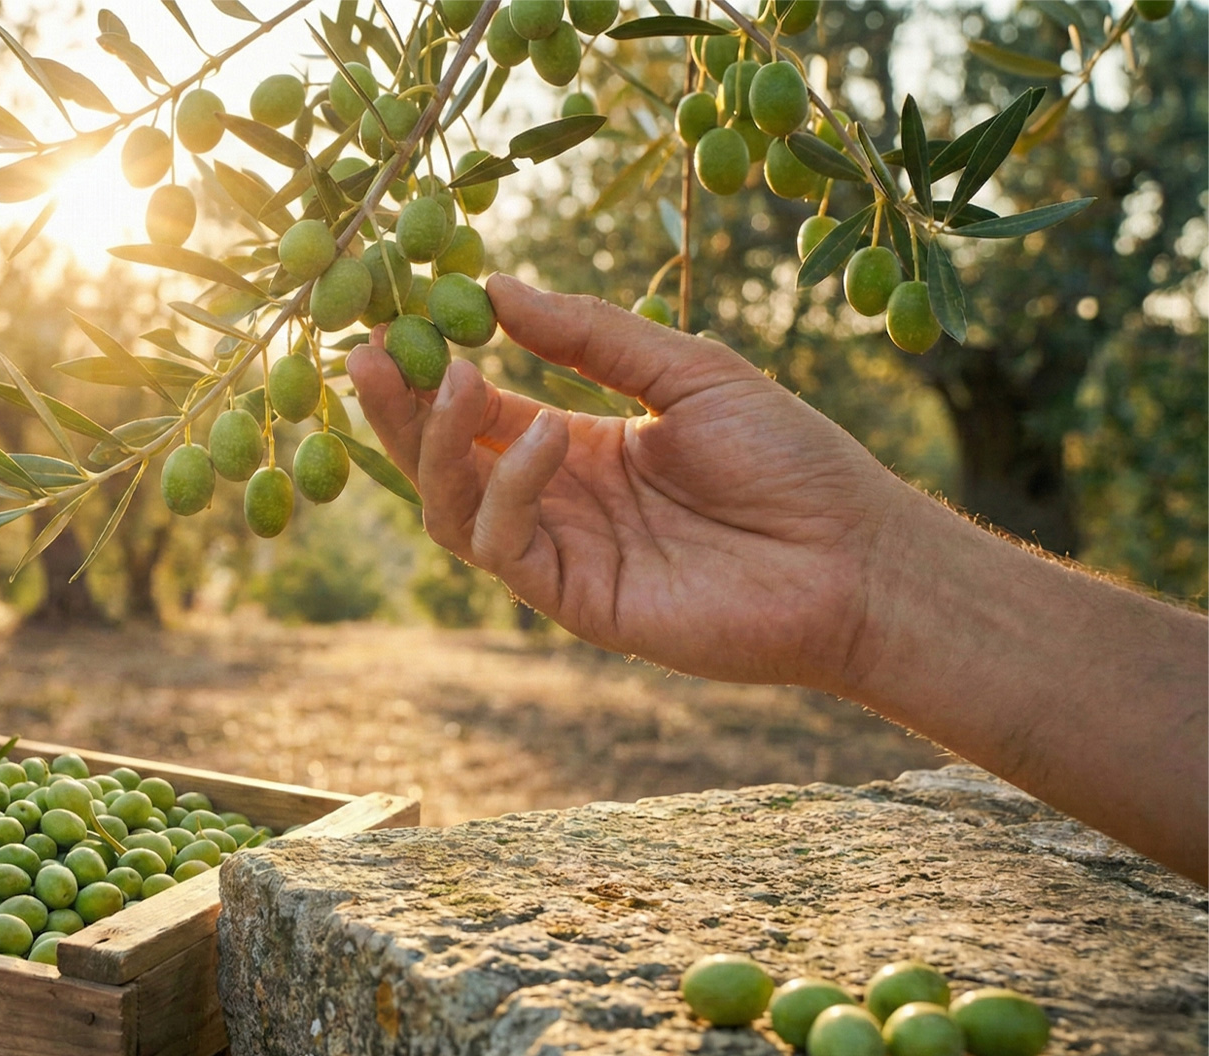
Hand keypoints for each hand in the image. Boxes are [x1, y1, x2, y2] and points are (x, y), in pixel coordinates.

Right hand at [348, 275, 918, 691]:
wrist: (856, 559)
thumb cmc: (791, 461)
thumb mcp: (688, 370)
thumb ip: (592, 335)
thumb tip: (494, 285)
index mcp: (574, 447)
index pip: (476, 407)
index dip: (429, 366)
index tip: (393, 314)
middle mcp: (553, 501)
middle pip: (444, 458)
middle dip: (401, 407)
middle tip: (368, 350)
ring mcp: (561, 554)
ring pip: (452, 507)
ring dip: (438, 445)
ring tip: (451, 378)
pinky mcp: (575, 600)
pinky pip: (506, 546)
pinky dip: (510, 487)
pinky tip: (545, 435)